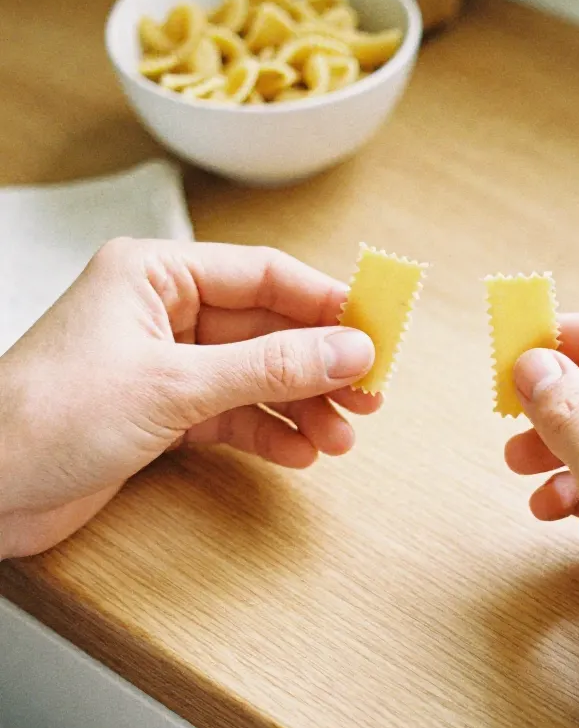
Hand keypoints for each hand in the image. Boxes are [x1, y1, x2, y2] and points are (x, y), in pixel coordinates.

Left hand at [0, 238, 376, 559]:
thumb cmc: (49, 417)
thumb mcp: (173, 386)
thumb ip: (268, 367)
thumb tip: (351, 350)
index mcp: (156, 274)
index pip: (264, 275)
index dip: (327, 303)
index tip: (379, 330)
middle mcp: (162, 312)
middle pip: (266, 328)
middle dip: (320, 365)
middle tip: (372, 395)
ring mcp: (161, 364)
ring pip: (253, 376)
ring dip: (300, 406)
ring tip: (343, 438)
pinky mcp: (157, 414)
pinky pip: (230, 415)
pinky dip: (266, 433)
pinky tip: (300, 453)